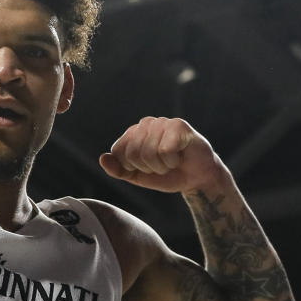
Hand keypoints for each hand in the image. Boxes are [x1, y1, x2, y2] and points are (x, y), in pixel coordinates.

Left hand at [99, 117, 224, 193]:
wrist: (197, 178)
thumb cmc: (168, 174)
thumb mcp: (138, 176)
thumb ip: (118, 170)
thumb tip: (102, 158)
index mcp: (132, 133)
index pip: (118, 152)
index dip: (132, 167)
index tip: (146, 168)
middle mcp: (145, 124)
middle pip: (132, 153)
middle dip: (148, 168)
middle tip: (161, 165)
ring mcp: (162, 122)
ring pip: (149, 152)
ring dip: (162, 166)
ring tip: (171, 161)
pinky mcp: (178, 125)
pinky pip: (165, 150)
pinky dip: (172, 161)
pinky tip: (180, 156)